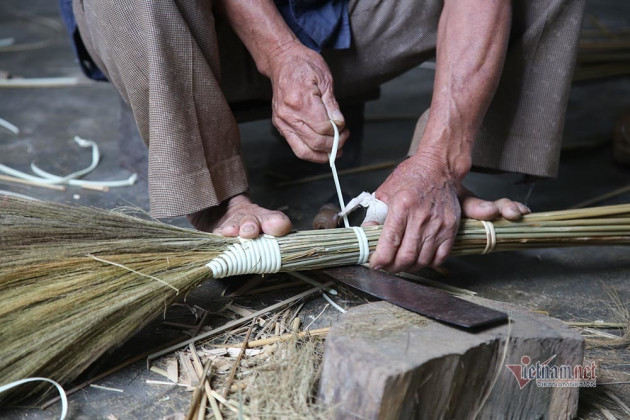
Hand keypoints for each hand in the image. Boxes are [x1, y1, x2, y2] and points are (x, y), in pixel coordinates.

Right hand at [268, 43, 347, 162]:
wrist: (282, 60)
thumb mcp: (325, 79)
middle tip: (344, 139)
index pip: (323, 129)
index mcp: (300, 101)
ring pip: (303, 151)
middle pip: (315, 142)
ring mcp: (282, 122)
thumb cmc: (304, 65)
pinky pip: (296, 146)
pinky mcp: (280, 125)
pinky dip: (310, 152)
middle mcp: (288, 115)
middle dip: (334, 145)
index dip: (337, 132)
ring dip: (322, 155)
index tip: (345, 128)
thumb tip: (339, 124)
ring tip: (335, 152)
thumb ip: (332, 105)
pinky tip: (322, 150)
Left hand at [366, 151, 461, 272]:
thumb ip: (375, 213)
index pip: (389, 243)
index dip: (380, 260)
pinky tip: (420, 258)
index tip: (374, 263)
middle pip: (406, 257)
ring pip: (422, 260)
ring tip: (401, 263)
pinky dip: (428, 263)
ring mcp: (438, 224)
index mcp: (402, 207)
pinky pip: (440, 256)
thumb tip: (367, 232)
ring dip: (409, 267)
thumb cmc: (411, 176)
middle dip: (393, 267)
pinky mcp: (451, 228)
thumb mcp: (385, 191)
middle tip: (386, 267)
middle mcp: (421, 217)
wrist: (439, 167)